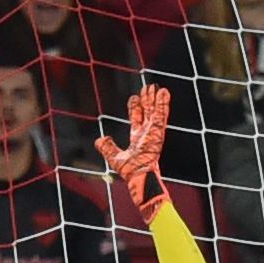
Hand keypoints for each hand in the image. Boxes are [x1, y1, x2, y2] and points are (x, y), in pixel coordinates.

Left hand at [91, 82, 172, 211]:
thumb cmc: (130, 171)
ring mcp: (154, 131)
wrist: (139, 176)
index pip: (137, 118)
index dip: (135, 107)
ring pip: (156, 111)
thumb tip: (99, 139)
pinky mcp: (159, 131)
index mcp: (137, 138)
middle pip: (148, 112)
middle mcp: (147, 133)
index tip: (135, 97)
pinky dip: (163, 103)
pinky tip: (164, 92)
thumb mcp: (114, 157)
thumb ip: (107, 147)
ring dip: (156, 99)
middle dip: (148, 100)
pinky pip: (161, 114)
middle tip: (148, 88)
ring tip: (157, 87)